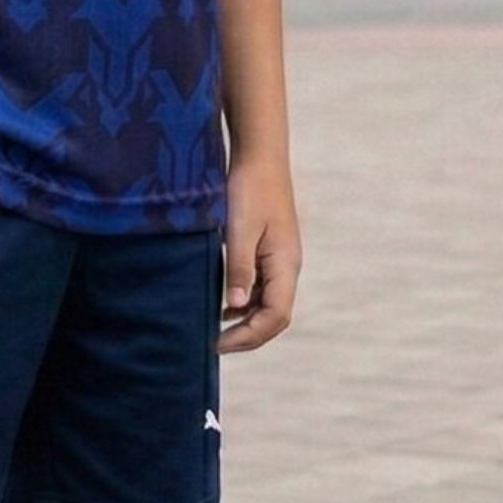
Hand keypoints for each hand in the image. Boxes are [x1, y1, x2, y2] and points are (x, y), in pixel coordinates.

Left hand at [219, 153, 300, 352]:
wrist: (260, 157)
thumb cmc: (249, 189)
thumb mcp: (240, 229)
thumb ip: (239, 269)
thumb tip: (237, 307)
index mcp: (285, 265)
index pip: (275, 317)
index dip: (249, 337)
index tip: (218, 343)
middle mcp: (288, 267)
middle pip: (275, 317)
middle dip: (248, 335)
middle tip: (215, 344)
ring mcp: (281, 261)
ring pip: (269, 304)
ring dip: (246, 321)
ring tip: (216, 330)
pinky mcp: (270, 252)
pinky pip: (263, 289)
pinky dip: (245, 304)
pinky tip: (224, 306)